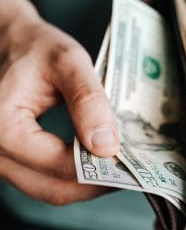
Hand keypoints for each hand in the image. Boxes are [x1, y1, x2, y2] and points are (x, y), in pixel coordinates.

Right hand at [0, 0, 118, 204]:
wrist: (11, 41)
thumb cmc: (36, 46)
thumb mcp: (67, 62)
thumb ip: (87, 101)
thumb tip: (107, 145)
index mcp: (2, 125)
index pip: (57, 164)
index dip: (96, 168)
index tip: (128, 162)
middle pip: (51, 187)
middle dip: (94, 184)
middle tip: (129, 172)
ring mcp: (1, 156)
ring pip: (47, 187)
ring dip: (84, 183)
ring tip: (116, 168)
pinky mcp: (12, 154)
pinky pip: (42, 176)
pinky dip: (70, 174)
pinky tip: (93, 160)